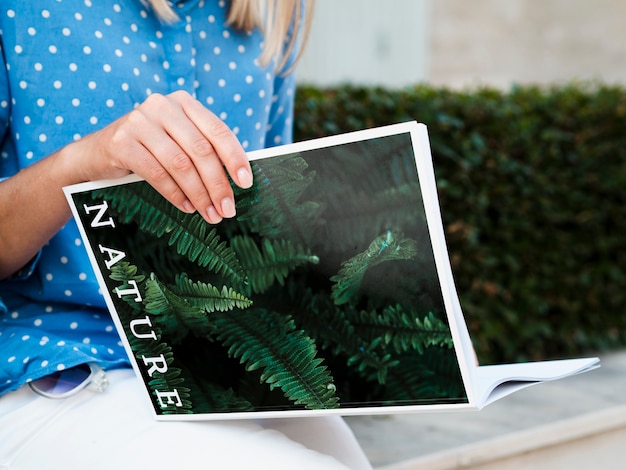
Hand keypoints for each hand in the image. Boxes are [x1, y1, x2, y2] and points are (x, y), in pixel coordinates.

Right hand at [71, 90, 252, 223]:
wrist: (95, 154)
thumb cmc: (148, 150)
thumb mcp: (177, 142)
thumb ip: (203, 151)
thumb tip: (237, 179)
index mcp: (183, 103)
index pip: (218, 131)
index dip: (235, 158)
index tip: (246, 183)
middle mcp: (162, 106)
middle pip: (201, 150)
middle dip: (217, 184)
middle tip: (226, 210)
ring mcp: (139, 121)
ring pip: (180, 164)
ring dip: (198, 194)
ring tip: (208, 214)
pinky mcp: (121, 140)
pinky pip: (156, 172)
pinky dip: (174, 193)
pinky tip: (185, 206)